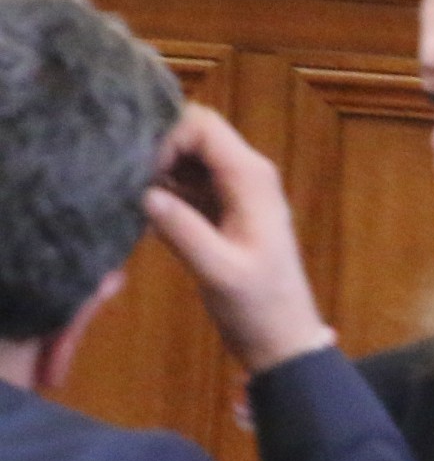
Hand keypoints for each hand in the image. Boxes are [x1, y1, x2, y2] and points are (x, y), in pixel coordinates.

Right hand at [142, 106, 333, 374]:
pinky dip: (163, 190)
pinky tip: (141, 214)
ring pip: (187, 156)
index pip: (204, 126)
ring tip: (128, 198)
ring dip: (157, 170)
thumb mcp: (217, 271)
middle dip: (157, 149)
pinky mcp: (220, 209)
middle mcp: (246, 174)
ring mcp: (233, 191)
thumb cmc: (256, 305)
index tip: (138, 172)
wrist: (280, 335)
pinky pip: (186, 183)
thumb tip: (145, 193)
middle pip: (194, 134)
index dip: (166, 138)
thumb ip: (183, 230)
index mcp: (251, 178)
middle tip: (126, 183)